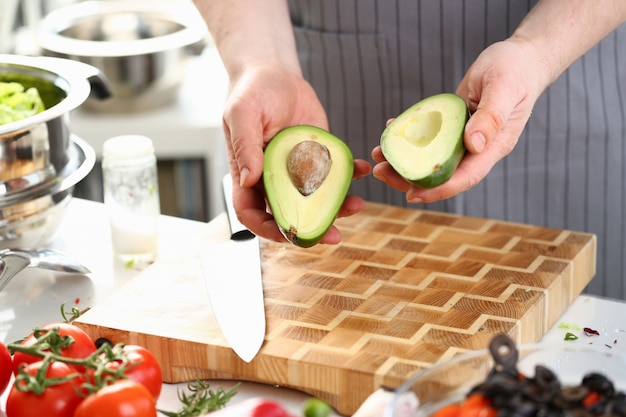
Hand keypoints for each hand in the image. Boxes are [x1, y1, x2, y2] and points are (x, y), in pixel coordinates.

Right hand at [223, 64, 370, 242]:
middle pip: (289, 214)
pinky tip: (361, 170)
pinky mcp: (318, 156)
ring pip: (316, 199)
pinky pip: (333, 173)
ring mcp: (297, 170)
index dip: (268, 230)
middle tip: (334, 236)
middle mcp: (273, 178)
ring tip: (358, 204)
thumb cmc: (252, 91)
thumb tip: (248, 180)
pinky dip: (349, 175)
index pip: (252, 213)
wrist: (276, 73)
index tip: (291, 235)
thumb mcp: (243, 113)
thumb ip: (245, 145)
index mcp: (248, 174)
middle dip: (312, 228)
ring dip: (336, 207)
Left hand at [372, 38, 547, 202]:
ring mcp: (465, 139)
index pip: (465, 177)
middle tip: (380, 171)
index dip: (438, 190)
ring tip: (378, 154)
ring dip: (405, 160)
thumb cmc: (516, 69)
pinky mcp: (454, 127)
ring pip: (432, 158)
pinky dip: (410, 137)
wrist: (521, 58)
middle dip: (410, 177)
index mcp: (494, 146)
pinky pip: (430, 138)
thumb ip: (491, 116)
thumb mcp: (504, 88)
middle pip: (443, 174)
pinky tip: (391, 132)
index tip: (411, 195)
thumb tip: (474, 145)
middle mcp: (478, 148)